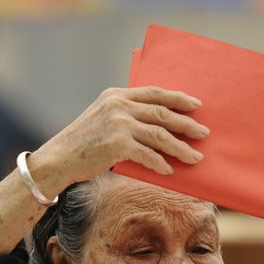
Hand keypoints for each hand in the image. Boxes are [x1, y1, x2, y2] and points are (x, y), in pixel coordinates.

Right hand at [28, 86, 208, 196]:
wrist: (59, 159)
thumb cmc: (84, 143)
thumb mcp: (103, 118)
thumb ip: (126, 114)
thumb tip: (160, 126)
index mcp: (117, 95)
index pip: (155, 93)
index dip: (178, 98)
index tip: (196, 105)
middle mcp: (119, 105)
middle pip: (162, 113)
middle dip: (186, 124)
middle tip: (204, 133)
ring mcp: (118, 124)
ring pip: (160, 135)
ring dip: (180, 148)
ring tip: (195, 157)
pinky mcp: (117, 144)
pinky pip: (148, 155)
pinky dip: (161, 164)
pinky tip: (170, 171)